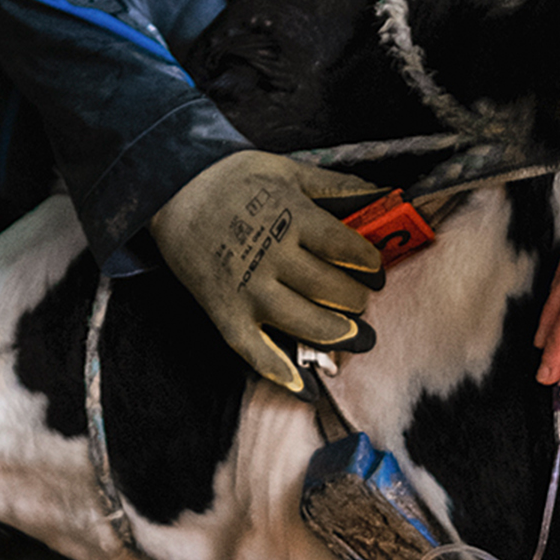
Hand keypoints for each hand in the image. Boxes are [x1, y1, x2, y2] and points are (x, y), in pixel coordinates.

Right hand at [150, 149, 386, 394]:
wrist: (172, 192)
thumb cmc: (235, 180)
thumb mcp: (289, 171)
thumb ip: (338, 187)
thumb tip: (387, 195)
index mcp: (291, 217)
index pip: (345, 248)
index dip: (369, 264)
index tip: (375, 270)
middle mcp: (272, 256)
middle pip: (330, 288)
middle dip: (356, 300)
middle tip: (360, 301)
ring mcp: (248, 289)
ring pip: (305, 323)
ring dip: (338, 335)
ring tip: (356, 338)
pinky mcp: (226, 313)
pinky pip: (256, 351)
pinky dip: (281, 373)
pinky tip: (307, 388)